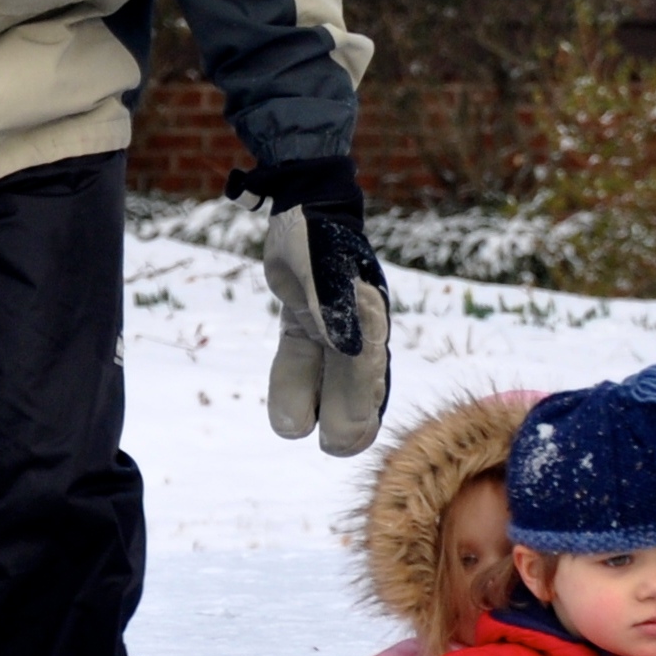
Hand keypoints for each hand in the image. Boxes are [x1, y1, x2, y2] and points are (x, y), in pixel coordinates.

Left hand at [260, 199, 390, 456]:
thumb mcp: (325, 276)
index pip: (367, 373)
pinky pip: (301, 362)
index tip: (347, 436)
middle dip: (348, 417)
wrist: (303, 209)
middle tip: (335, 446)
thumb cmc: (318, 240)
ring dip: (319, 406)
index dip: (359, 407)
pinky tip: (287, 417)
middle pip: (356, 383)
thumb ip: (335, 313)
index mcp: (367, 318)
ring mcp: (331, 325)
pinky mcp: (305, 321)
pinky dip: (295, 387)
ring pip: (328, 378)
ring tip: (310, 437)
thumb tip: (350, 353)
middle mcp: (355, 327)